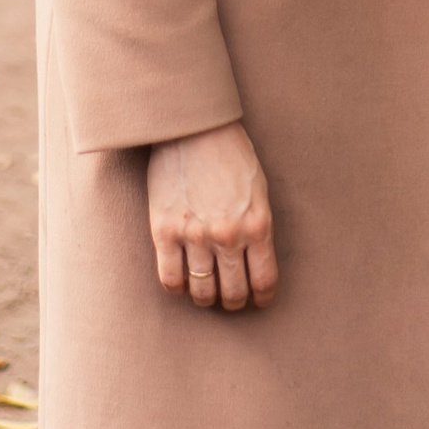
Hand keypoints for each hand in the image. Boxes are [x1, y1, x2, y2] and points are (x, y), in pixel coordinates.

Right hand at [145, 120, 277, 311]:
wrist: (193, 127)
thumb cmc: (230, 154)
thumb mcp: (258, 189)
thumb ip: (257, 225)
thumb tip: (255, 260)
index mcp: (257, 224)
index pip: (264, 280)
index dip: (262, 297)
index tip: (260, 300)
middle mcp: (227, 235)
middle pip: (234, 292)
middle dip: (236, 301)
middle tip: (232, 298)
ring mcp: (194, 236)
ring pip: (202, 293)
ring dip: (207, 299)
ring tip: (208, 292)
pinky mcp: (164, 231)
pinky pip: (170, 280)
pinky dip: (178, 288)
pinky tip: (183, 281)